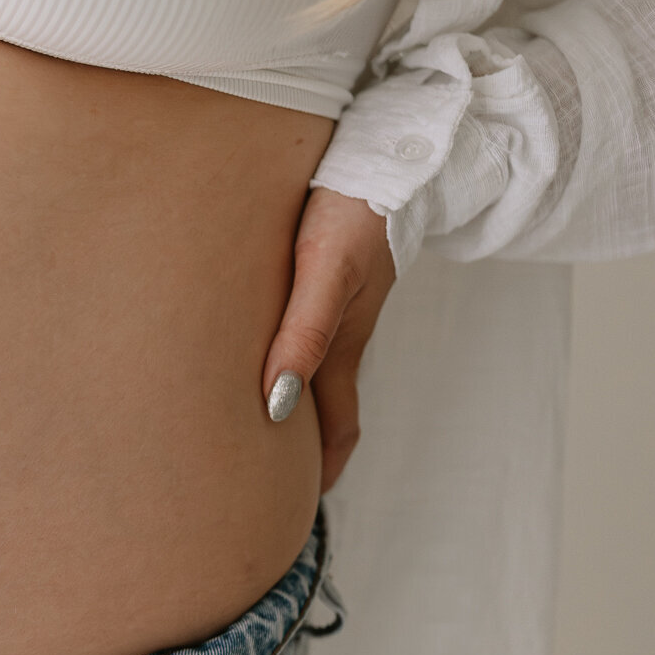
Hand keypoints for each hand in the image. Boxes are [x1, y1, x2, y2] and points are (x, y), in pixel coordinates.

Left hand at [261, 185, 397, 493]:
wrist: (392, 142)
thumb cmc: (355, 207)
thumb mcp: (326, 272)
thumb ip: (301, 335)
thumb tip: (275, 408)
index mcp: (341, 344)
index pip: (336, 429)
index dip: (323, 472)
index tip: (298, 512)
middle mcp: (340, 331)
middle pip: (324, 409)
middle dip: (305, 453)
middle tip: (272, 490)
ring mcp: (339, 303)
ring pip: (313, 370)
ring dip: (296, 409)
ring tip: (262, 438)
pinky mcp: (330, 272)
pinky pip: (309, 331)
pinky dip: (292, 359)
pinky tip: (267, 351)